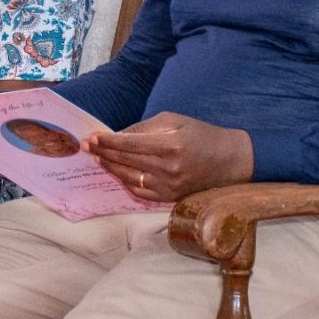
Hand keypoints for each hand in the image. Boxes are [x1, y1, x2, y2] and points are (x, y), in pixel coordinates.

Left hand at [84, 112, 254, 201]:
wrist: (231, 161)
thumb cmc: (202, 135)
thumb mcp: (174, 121)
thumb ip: (144, 128)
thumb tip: (118, 135)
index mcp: (169, 145)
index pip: (128, 144)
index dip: (107, 141)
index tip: (92, 137)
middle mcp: (167, 168)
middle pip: (125, 161)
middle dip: (103, 153)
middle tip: (87, 146)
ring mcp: (168, 186)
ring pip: (129, 177)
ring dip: (110, 167)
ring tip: (98, 158)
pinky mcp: (170, 198)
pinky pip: (139, 191)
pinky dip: (125, 182)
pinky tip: (117, 172)